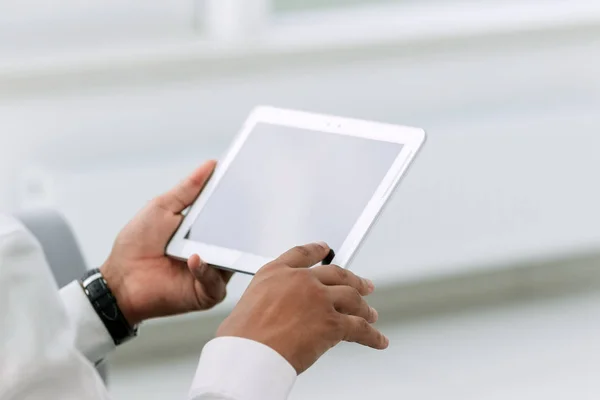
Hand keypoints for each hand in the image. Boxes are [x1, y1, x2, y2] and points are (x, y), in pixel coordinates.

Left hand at [100, 160, 232, 325]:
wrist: (120, 279)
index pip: (229, 215)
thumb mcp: (162, 207)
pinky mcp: (207, 293)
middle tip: (244, 209)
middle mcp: (214, 251)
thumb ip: (188, 188)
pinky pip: (216, 282)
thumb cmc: (137, 244)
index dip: (237, 202)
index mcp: (205, 230)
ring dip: (223, 248)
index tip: (246, 184)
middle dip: (239, 224)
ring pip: (232, 260)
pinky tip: (194, 259)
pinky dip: (206, 270)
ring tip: (215, 236)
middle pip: (236, 238)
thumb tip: (211, 165)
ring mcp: (213, 272)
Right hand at [216, 242, 387, 373]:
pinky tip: (378, 339)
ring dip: (364, 308)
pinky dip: (372, 336)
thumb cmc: (242, 336)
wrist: (247, 354)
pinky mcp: (332, 322)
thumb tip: (281, 311)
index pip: (302, 253)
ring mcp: (319, 299)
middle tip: (363, 286)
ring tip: (370, 315)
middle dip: (353, 280)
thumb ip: (272, 299)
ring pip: (352, 298)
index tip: (326, 249)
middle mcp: (300, 280)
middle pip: (336, 274)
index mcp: (276, 272)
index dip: (318, 250)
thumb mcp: (250, 303)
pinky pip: (359, 328)